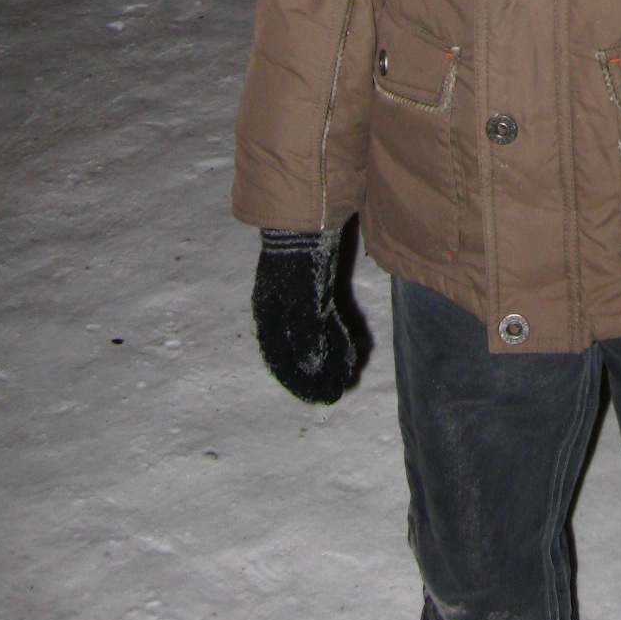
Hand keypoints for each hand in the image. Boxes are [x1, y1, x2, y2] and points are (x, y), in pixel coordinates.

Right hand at [252, 229, 357, 404]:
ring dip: (331, 360)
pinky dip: (337, 340)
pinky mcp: (317, 294)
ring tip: (349, 375)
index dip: (299, 382)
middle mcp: (281, 316)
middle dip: (318, 375)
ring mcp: (300, 305)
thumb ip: (305, 333)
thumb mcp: (300, 298)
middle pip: (298, 354)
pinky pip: (326, 326)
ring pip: (315, 341)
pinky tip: (352, 352)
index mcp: (268, 319)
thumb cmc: (298, 259)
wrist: (309, 222)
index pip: (280, 360)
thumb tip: (312, 367)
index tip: (320, 397)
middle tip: (339, 391)